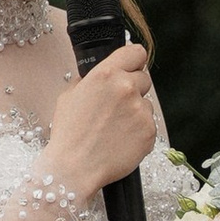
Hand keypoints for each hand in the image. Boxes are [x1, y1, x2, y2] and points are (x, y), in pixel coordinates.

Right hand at [45, 41, 157, 199]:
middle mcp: (126, 88)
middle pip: (143, 78)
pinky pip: (148, 124)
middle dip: (133, 88)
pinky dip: (138, 130)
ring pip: (146, 103)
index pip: (135, 52)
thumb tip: (99, 74)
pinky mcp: (149, 131)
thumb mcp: (69, 96)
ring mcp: (140, 110)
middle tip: (116, 106)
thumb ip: (89, 80)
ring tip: (114, 128)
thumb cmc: (69, 134)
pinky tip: (120, 140)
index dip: (133, 60)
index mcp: (106, 74)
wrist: (75, 168)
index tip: (131, 67)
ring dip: (135, 111)